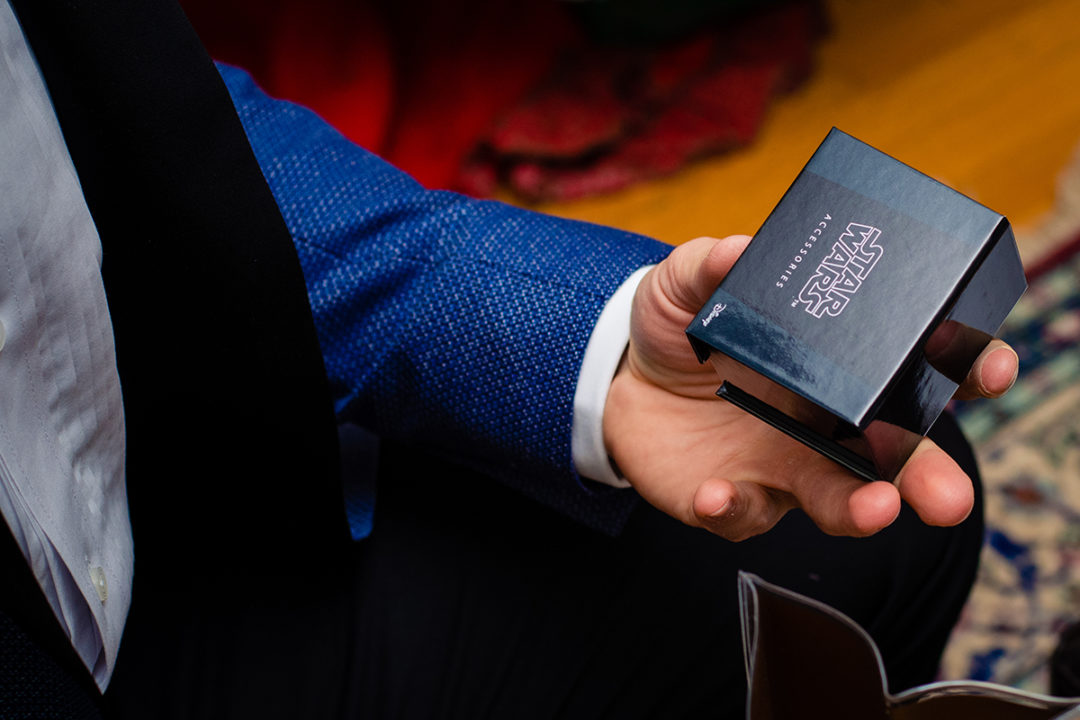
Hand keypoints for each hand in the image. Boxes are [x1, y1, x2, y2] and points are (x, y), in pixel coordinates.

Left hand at [602, 235, 1018, 540]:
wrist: (622, 380)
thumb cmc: (679, 328)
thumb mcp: (688, 282)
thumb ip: (711, 264)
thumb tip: (739, 250)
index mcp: (836, 368)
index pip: (915, 373)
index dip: (962, 371)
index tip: (989, 367)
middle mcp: (825, 426)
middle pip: (895, 458)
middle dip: (929, 479)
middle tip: (949, 497)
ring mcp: (783, 467)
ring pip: (837, 501)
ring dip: (859, 510)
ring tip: (874, 510)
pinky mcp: (734, 499)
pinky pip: (742, 514)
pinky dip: (733, 507)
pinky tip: (717, 493)